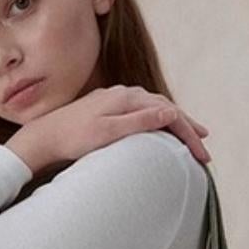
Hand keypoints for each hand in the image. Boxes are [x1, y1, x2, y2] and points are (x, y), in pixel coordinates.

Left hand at [9, 83, 210, 177]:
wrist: (44, 136)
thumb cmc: (74, 138)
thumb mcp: (109, 132)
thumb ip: (140, 122)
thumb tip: (171, 113)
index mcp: (128, 99)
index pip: (169, 114)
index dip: (189, 134)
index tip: (202, 155)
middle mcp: (124, 94)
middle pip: (165, 108)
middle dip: (187, 127)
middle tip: (204, 146)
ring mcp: (116, 100)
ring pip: (154, 108)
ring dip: (174, 123)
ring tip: (189, 136)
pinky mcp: (108, 108)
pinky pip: (142, 112)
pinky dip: (157, 121)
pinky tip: (159, 129)